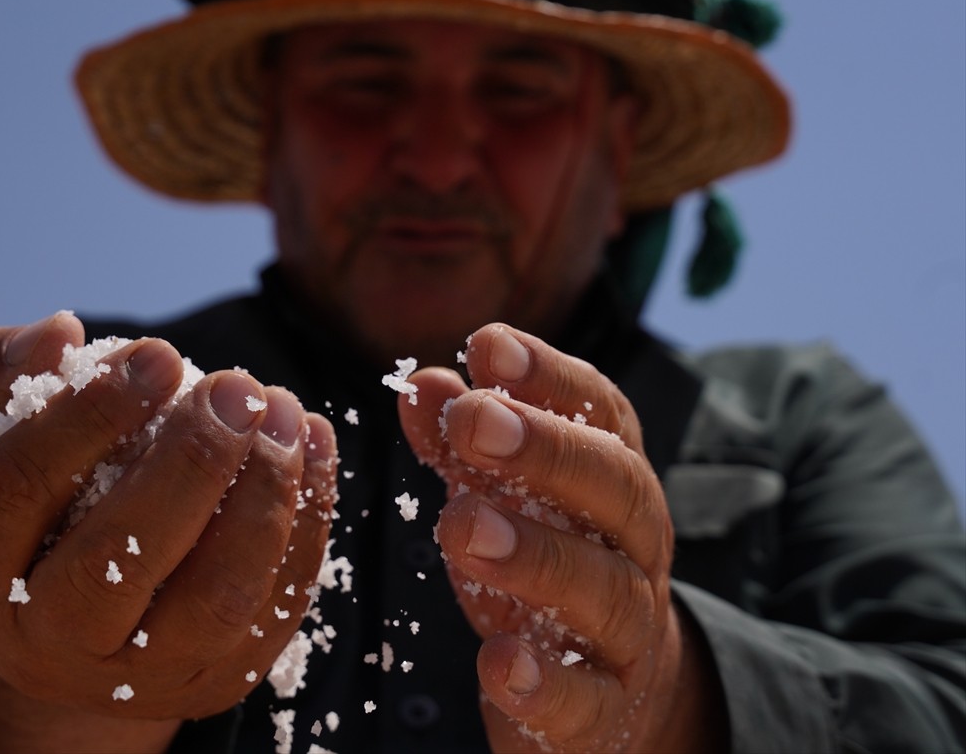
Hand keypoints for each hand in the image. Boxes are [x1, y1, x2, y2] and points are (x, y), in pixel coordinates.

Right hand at [0, 313, 336, 752]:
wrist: (78, 618)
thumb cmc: (36, 501)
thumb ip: (1, 373)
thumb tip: (60, 333)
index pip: (18, 491)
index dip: (89, 415)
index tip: (158, 353)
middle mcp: (50, 643)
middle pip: (118, 558)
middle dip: (190, 461)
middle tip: (236, 387)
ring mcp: (143, 676)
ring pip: (213, 597)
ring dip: (262, 493)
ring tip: (282, 410)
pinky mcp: (220, 680)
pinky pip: (276, 606)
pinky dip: (307, 519)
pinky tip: (312, 443)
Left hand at [398, 323, 722, 752]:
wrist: (617, 694)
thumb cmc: (550, 570)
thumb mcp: (506, 501)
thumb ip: (465, 446)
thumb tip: (423, 381)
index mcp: (611, 482)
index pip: (601, 415)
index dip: (550, 377)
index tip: (488, 344)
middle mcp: (633, 547)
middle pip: (615, 489)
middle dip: (547, 449)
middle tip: (474, 422)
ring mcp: (626, 633)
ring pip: (603, 590)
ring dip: (534, 554)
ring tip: (462, 526)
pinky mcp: (605, 711)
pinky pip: (586, 699)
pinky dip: (544, 683)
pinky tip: (498, 661)